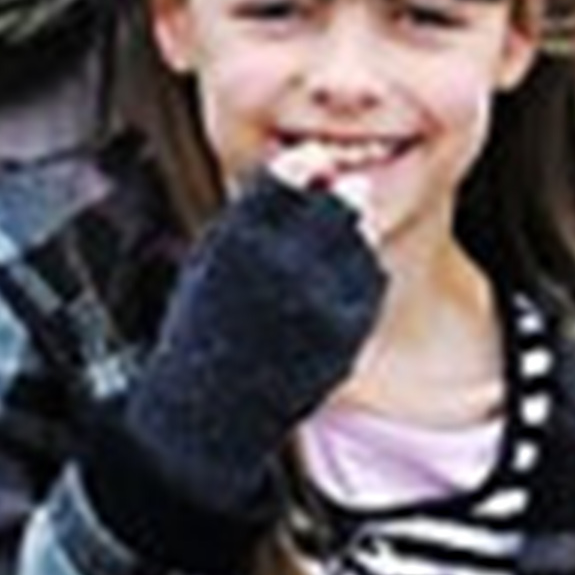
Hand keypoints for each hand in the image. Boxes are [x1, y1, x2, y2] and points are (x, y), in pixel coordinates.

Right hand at [76, 170, 384, 563]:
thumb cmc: (205, 330)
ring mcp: (323, 298)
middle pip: (337, 203)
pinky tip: (326, 293)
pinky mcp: (349, 327)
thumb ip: (258, 213)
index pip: (293, 175)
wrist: (213, 410)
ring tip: (314, 262)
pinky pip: (369, 279)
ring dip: (346, 236)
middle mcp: (286, 266)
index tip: (311, 164)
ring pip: (358, 239)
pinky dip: (356, 276)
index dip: (307, 165)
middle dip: (335, 198)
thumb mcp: (210, 258)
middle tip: (327, 202)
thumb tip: (310, 167)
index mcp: (242, 241)